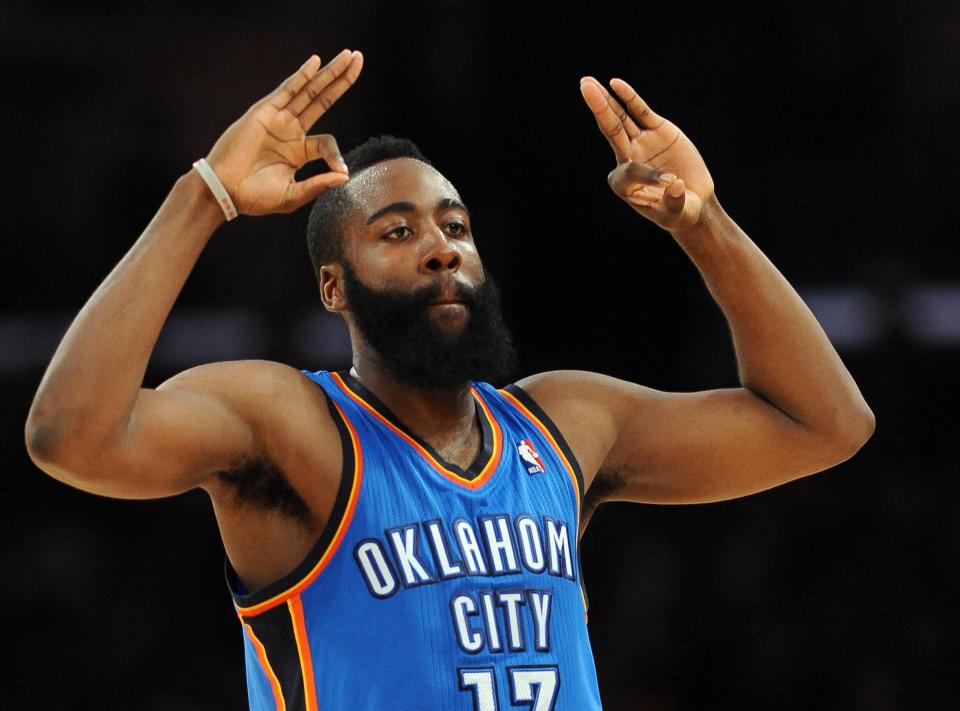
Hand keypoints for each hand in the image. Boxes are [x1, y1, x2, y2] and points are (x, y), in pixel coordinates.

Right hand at [204, 50, 363, 215]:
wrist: (226, 192)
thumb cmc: (255, 198)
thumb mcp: (294, 195)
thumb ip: (318, 185)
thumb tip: (346, 176)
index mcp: (298, 151)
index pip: (327, 143)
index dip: (336, 155)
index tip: (340, 170)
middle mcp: (290, 131)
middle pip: (322, 100)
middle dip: (341, 80)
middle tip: (359, 59)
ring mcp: (278, 119)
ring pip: (309, 91)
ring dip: (329, 72)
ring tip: (350, 56)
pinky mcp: (264, 113)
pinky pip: (287, 90)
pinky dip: (301, 76)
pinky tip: (316, 62)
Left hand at [579, 76, 714, 231]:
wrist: (691, 202)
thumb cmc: (679, 212)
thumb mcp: (677, 213)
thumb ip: (673, 202)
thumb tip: (674, 184)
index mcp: (624, 184)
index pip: (630, 170)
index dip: (649, 175)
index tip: (670, 183)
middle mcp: (628, 159)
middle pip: (611, 131)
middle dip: (598, 109)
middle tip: (584, 87)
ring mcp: (641, 143)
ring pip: (621, 119)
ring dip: (606, 101)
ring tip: (588, 83)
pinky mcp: (657, 131)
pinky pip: (641, 112)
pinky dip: (629, 98)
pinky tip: (615, 84)